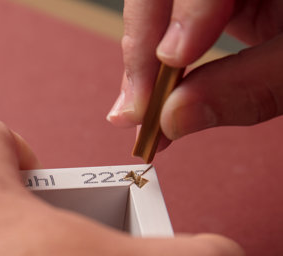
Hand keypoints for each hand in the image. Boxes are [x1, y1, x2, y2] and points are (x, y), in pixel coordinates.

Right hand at [107, 1, 282, 140]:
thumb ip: (245, 88)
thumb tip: (174, 119)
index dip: (179, 19)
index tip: (163, 80)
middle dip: (143, 50)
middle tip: (135, 109)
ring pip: (160, 8)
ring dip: (143, 61)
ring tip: (137, 107)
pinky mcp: (213, 4)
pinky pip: (170, 24)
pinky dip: (157, 63)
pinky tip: (153, 91)